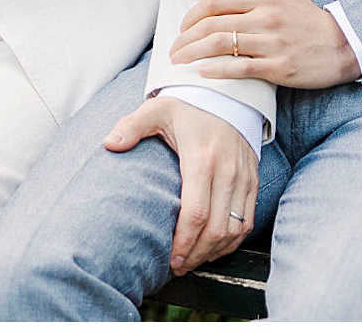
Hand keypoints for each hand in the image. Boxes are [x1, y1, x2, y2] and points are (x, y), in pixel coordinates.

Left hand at [104, 97, 256, 275]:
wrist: (225, 95)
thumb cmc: (186, 107)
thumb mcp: (157, 109)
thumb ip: (132, 126)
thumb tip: (108, 144)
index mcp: (202, 157)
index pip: (196, 212)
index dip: (184, 241)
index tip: (170, 257)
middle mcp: (227, 170)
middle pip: (216, 228)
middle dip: (196, 254)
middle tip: (177, 265)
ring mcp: (243, 177)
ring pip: (234, 229)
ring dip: (214, 251)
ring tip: (192, 260)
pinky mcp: (253, 180)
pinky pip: (247, 221)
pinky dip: (231, 241)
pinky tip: (212, 248)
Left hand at [171, 0, 360, 88]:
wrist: (343, 45)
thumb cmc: (309, 19)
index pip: (215, 2)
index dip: (192, 15)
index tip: (181, 28)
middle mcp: (264, 18)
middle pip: (213, 24)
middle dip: (186, 37)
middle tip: (173, 49)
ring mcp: (271, 43)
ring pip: (222, 44)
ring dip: (194, 53)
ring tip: (179, 61)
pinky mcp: (278, 67)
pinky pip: (241, 68)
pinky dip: (218, 70)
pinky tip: (202, 72)